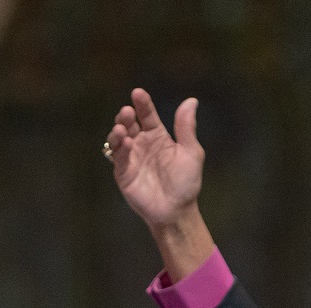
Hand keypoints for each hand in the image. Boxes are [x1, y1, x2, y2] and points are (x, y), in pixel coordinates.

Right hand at [106, 88, 199, 227]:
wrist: (177, 211)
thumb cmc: (186, 183)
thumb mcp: (191, 152)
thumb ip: (186, 128)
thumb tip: (191, 100)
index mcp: (158, 136)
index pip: (147, 115)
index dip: (142, 104)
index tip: (137, 93)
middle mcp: (142, 144)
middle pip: (129, 124)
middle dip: (125, 116)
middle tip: (127, 111)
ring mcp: (131, 158)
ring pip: (119, 138)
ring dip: (118, 130)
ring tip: (122, 127)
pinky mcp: (123, 173)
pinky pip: (119, 157)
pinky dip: (120, 149)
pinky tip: (126, 143)